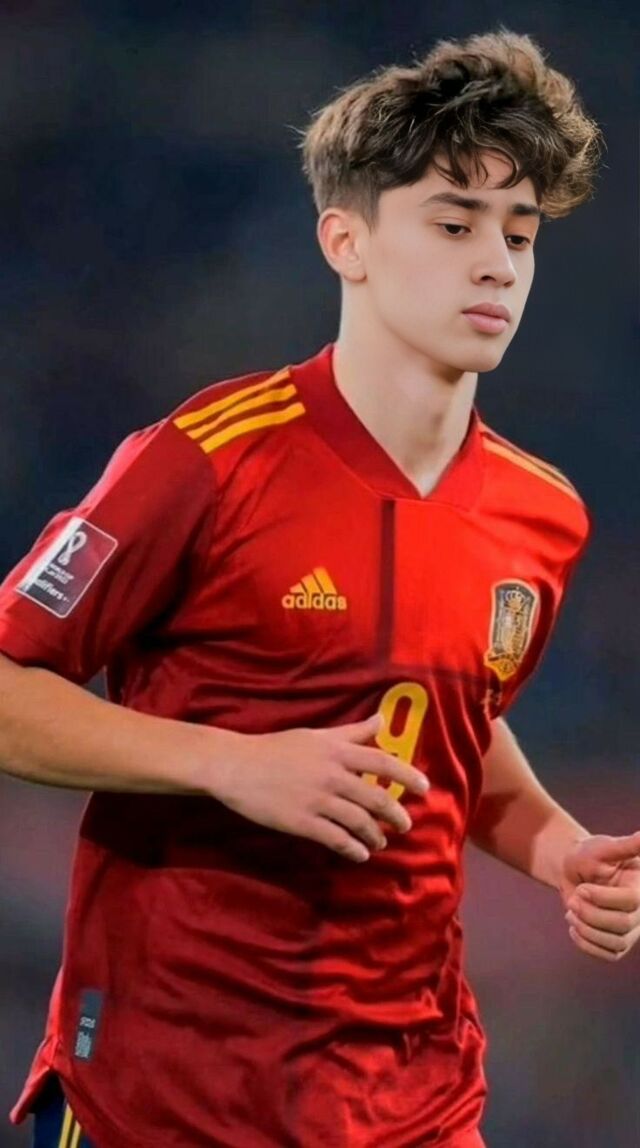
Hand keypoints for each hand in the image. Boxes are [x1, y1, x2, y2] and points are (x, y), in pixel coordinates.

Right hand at [208, 713, 428, 862]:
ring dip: (375, 835)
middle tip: (405, 825)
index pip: (381, 762)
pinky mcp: (302, 822)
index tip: (424, 788)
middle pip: (376, 797)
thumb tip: (381, 719)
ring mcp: (317, 800)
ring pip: (359, 822)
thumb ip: (352, 732)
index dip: (407, 776)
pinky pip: (335, 839)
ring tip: (380, 842)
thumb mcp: (317, 735)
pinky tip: (359, 854)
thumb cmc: (277, 748)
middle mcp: (332, 774)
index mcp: (336, 750)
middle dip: (396, 815)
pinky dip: (352, 849)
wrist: (236, 765)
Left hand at [560, 832, 639, 961]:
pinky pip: (606, 954)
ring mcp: (631, 930)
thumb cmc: (589, 855)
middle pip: (622, 925)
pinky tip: (573, 926)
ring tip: (571, 911)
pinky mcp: (617, 943)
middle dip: (591, 914)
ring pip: (614, 943)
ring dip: (586, 929)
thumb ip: (627, 845)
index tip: (581, 888)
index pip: (631, 902)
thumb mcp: (605, 847)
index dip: (603, 898)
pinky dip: (586, 944)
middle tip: (573, 899)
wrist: (573, 870)